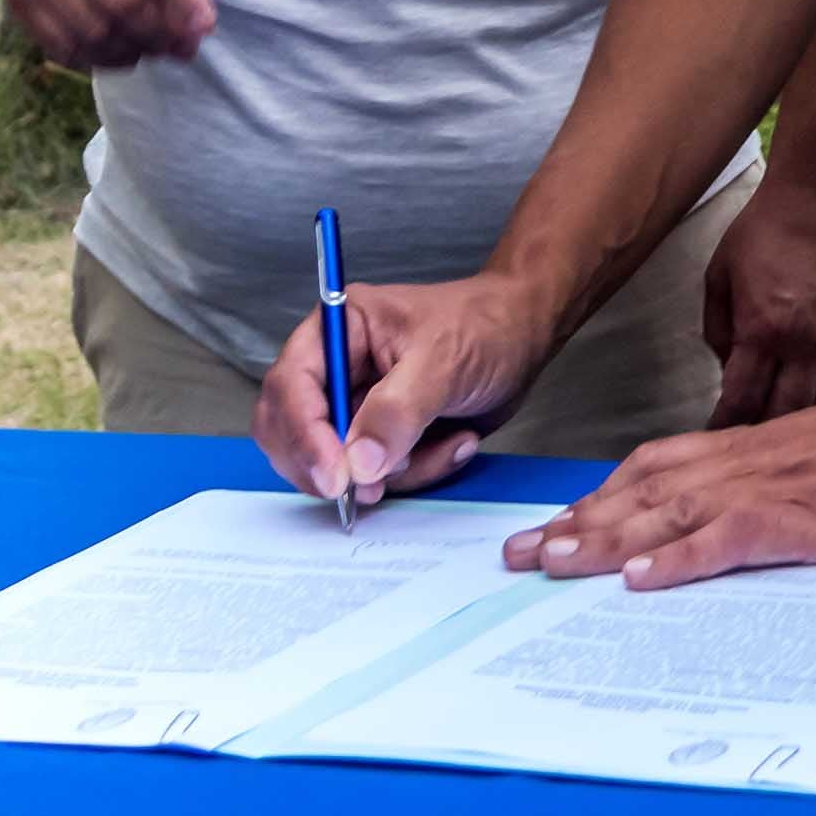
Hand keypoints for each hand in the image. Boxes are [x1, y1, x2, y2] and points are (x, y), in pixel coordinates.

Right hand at [0, 0, 213, 68]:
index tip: (202, 27)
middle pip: (125, 2)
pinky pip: (64, 47)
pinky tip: (118, 52)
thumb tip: (200, 23)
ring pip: (95, 32)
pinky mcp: (21, 0)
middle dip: (161, 33)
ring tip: (151, 49)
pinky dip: (100, 60)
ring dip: (133, 50)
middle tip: (179, 46)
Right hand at [254, 274, 550, 510]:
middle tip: (371, 487)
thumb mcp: (443, 362)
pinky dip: (418, 472)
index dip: (303, 435)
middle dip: (332, 465)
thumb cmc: (484, 328)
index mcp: (338, 330)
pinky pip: (378, 476)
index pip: (291, 385)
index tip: (334, 477)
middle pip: (291, 431)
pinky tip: (456, 441)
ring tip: (448, 440)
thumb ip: (397, 410)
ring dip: (394, 470)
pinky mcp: (382, 437)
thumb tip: (358, 463)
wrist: (524, 337)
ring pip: (338, 464)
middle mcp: (336, 369)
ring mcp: (357, 406)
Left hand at [504, 377, 815, 589]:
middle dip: (578, 523)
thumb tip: (729, 508)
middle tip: (519, 554)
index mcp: (754, 447)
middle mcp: (751, 461)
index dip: (600, 496)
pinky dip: (681, 559)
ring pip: (672, 512)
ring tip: (552, 564)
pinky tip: (642, 579)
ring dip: (606, 540)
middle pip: (646, 490)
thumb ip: (774, 474)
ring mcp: (777, 488)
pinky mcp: (808, 521)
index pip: (658, 466)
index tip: (553, 524)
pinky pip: (731, 539)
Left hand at [699, 176, 815, 427]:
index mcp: (764, 330)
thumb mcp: (719, 274)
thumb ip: (718, 327)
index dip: (725, 425)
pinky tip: (814, 399)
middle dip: (761, 431)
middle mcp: (806, 343)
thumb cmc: (762, 230)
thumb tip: (727, 366)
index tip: (713, 436)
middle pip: (785, 413)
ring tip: (778, 424)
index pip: (743, 400)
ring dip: (797, 418)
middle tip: (745, 438)